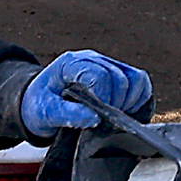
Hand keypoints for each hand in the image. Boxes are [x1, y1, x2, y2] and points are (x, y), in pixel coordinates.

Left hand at [5, 49, 153, 138]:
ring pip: (136, 79)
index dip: (104, 99)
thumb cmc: (40, 105)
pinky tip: (124, 112)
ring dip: (130, 102)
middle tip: (102, 121)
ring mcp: (108, 65)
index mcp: (71, 64)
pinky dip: (138, 100)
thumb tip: (94, 118)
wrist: (39, 102)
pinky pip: (141, 84)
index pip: (100, 76)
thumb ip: (68, 114)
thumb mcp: (45, 113)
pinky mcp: (119, 74)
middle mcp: (92, 59)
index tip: (97, 118)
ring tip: (113, 118)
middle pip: (121, 79)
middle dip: (116, 104)